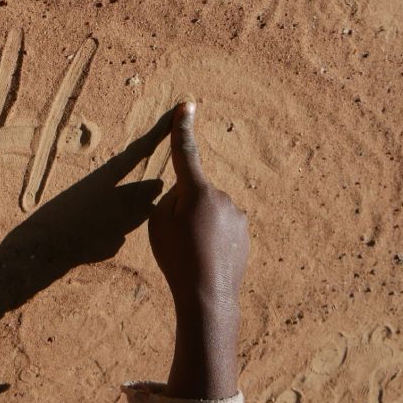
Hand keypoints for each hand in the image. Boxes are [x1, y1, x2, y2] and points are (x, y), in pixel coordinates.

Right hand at [148, 102, 248, 399]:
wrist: (208, 296)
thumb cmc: (177, 259)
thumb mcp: (158, 225)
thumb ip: (169, 200)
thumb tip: (183, 194)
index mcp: (198, 192)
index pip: (185, 153)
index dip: (182, 129)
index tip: (187, 105)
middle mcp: (223, 197)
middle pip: (194, 192)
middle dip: (183, 207)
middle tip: (177, 239)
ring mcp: (237, 215)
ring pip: (208, 210)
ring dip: (198, 224)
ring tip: (192, 253)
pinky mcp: (245, 231)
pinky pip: (221, 225)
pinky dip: (211, 238)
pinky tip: (206, 259)